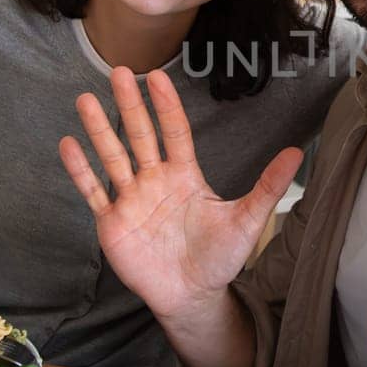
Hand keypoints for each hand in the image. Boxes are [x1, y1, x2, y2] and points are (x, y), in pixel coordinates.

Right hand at [58, 68, 304, 322]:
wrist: (192, 295)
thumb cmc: (220, 257)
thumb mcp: (248, 220)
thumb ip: (267, 187)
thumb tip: (298, 153)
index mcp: (185, 175)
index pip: (174, 132)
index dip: (166, 104)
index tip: (157, 75)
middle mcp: (155, 180)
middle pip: (140, 135)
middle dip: (129, 104)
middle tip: (119, 71)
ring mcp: (131, 199)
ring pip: (112, 156)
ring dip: (99, 129)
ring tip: (85, 99)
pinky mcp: (113, 222)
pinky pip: (93, 192)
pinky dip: (80, 170)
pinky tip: (68, 145)